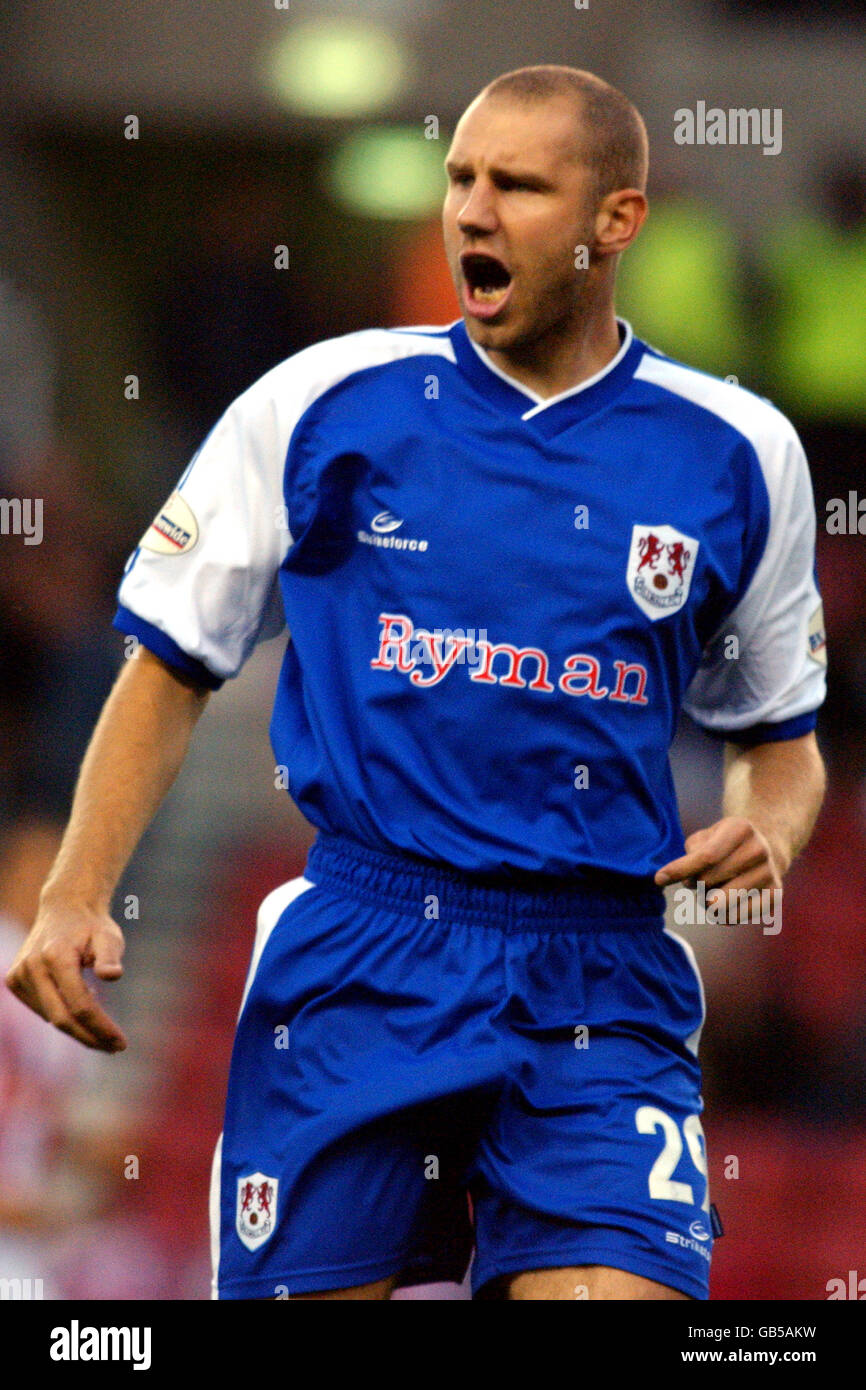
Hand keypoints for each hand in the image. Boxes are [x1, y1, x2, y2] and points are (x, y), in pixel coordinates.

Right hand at [5, 902, 127, 1051]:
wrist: (64, 907)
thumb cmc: (92, 925)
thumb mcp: (109, 936)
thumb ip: (110, 956)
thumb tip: (112, 975)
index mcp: (56, 956)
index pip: (80, 1005)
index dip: (101, 1028)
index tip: (121, 1043)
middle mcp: (32, 967)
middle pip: (62, 1018)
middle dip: (90, 1037)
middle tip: (115, 1048)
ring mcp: (19, 975)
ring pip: (51, 1017)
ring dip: (78, 1029)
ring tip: (104, 1029)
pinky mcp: (14, 980)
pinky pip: (42, 1009)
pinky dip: (62, 1015)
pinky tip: (82, 1010)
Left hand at [655, 815, 784, 909]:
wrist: (766, 847)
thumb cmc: (724, 844)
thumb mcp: (705, 837)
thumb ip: (691, 854)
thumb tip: (676, 880)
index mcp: (740, 829)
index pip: (706, 856)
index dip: (680, 870)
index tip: (658, 879)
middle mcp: (759, 850)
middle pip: (709, 880)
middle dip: (693, 884)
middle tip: (696, 881)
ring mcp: (769, 873)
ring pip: (720, 903)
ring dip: (705, 902)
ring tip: (709, 893)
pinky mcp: (775, 896)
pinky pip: (736, 917)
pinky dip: (721, 916)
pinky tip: (722, 906)